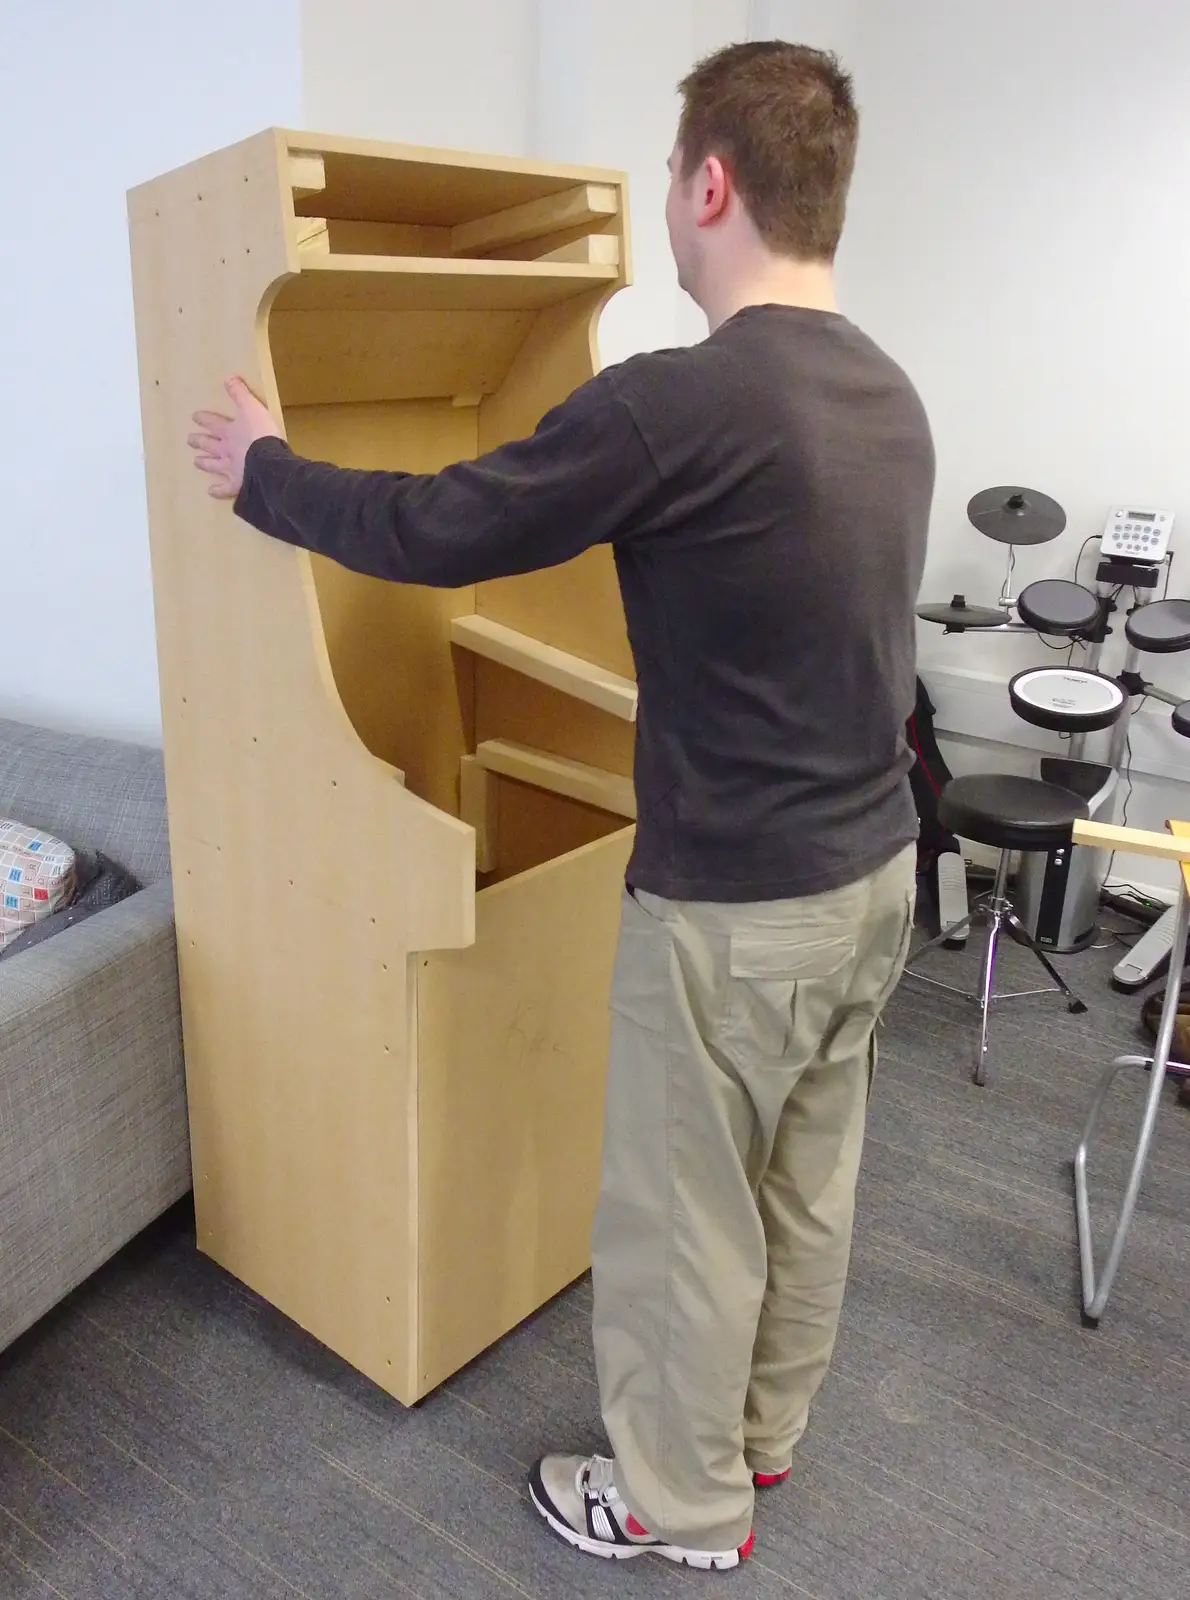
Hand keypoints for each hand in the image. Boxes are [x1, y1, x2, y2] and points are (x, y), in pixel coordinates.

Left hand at [189, 376, 282, 499]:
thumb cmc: (261, 434)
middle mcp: (225, 450)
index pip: (213, 422)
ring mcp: (230, 468)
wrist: (267, 461)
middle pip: (208, 444)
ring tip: (196, 461)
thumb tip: (228, 377)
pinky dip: (218, 490)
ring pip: (213, 465)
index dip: (204, 419)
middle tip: (190, 439)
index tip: (195, 417)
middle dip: (199, 441)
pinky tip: (211, 491)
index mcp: (229, 431)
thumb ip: (240, 394)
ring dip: (204, 462)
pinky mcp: (238, 484)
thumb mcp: (252, 408)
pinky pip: (226, 488)